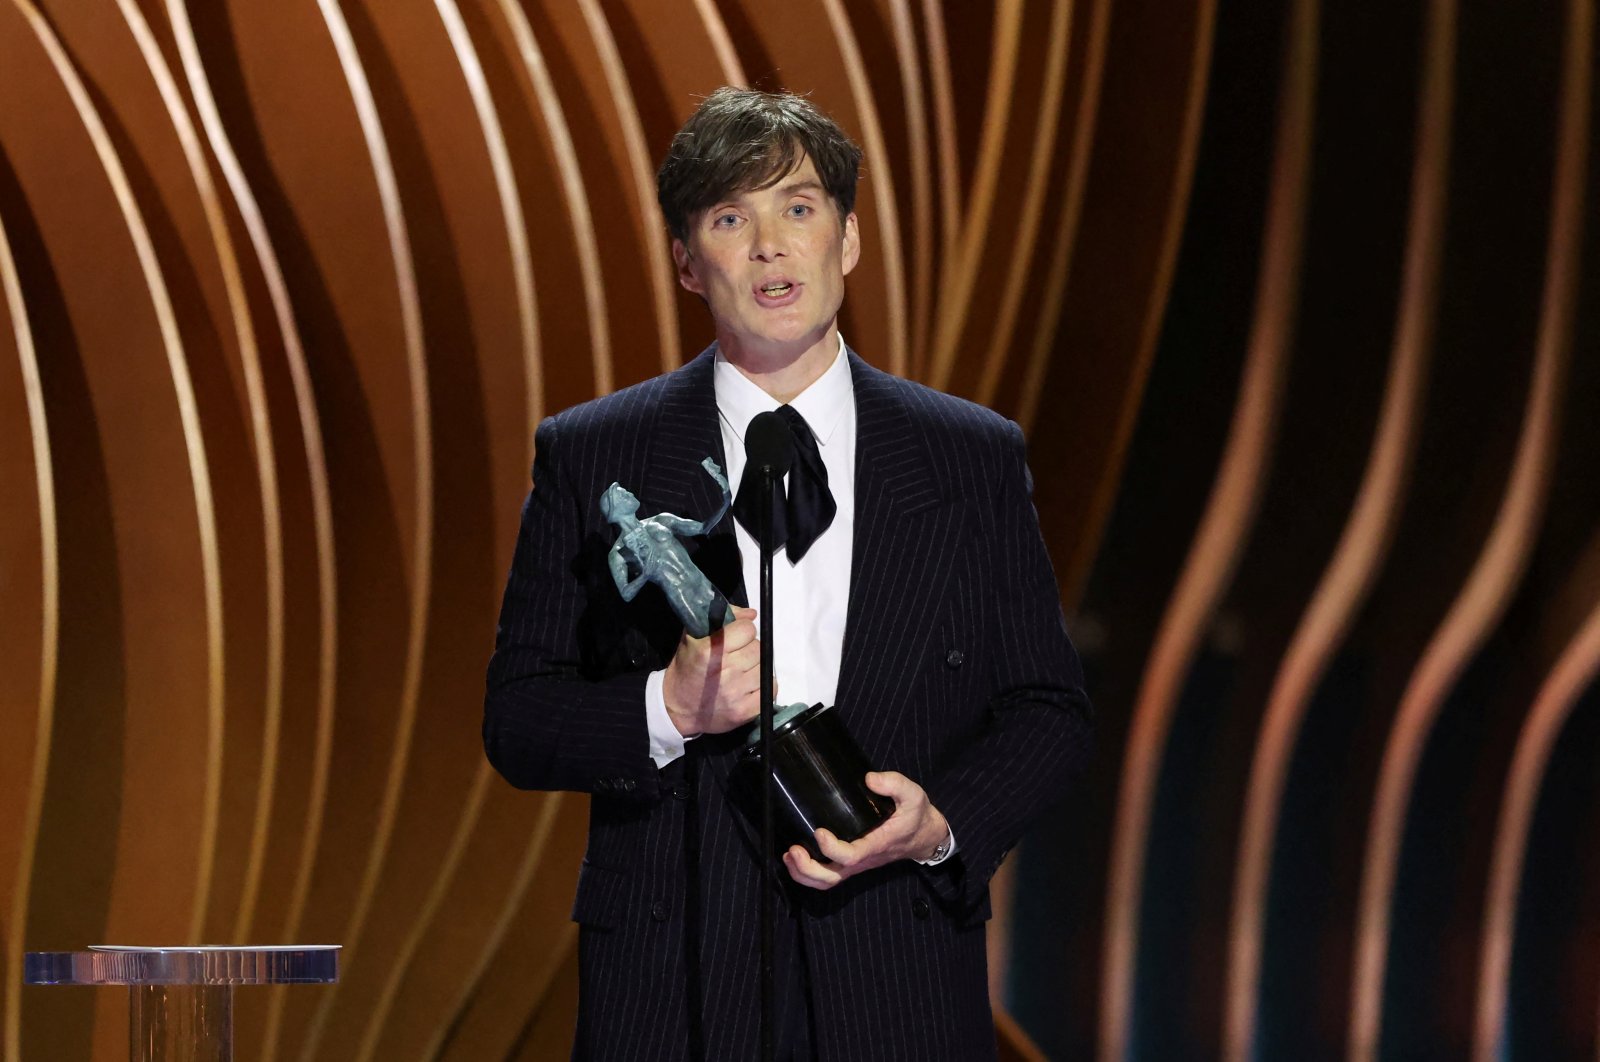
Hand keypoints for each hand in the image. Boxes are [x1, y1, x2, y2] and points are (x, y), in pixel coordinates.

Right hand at [662, 606, 760, 736]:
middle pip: (758, 648)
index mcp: (710, 651)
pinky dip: (763, 685)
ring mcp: (737, 693)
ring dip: (756, 667)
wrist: (678, 709)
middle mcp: (725, 671)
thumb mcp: (692, 638)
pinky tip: (748, 686)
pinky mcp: (746, 711)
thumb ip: (721, 619)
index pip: (747, 629)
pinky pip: (770, 688)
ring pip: (765, 667)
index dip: (742, 631)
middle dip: (749, 649)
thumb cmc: (686, 669)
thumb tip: (751, 614)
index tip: (734, 638)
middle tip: (736, 657)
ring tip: (740, 672)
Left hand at [782, 771, 949, 889]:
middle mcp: (862, 859)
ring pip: (826, 882)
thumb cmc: (915, 816)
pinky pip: (827, 877)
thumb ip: (894, 784)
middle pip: (831, 878)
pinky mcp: (851, 863)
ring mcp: (855, 864)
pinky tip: (794, 857)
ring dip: (803, 873)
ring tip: (789, 855)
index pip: (850, 856)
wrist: (923, 836)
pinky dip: (807, 873)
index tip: (819, 831)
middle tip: (793, 850)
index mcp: (876, 845)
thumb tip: (869, 779)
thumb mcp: (913, 795)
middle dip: (808, 868)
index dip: (831, 849)